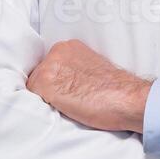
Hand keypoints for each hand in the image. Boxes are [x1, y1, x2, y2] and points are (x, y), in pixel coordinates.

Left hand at [26, 39, 150, 132]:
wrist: (127, 98)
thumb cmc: (115, 90)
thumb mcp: (92, 68)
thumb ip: (75, 69)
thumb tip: (65, 82)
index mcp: (68, 47)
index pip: (48, 67)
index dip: (56, 84)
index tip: (68, 93)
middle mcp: (56, 52)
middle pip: (39, 75)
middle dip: (49, 90)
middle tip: (69, 102)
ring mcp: (50, 67)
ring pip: (35, 87)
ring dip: (46, 99)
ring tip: (68, 107)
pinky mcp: (46, 84)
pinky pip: (32, 98)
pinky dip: (43, 107)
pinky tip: (62, 111)